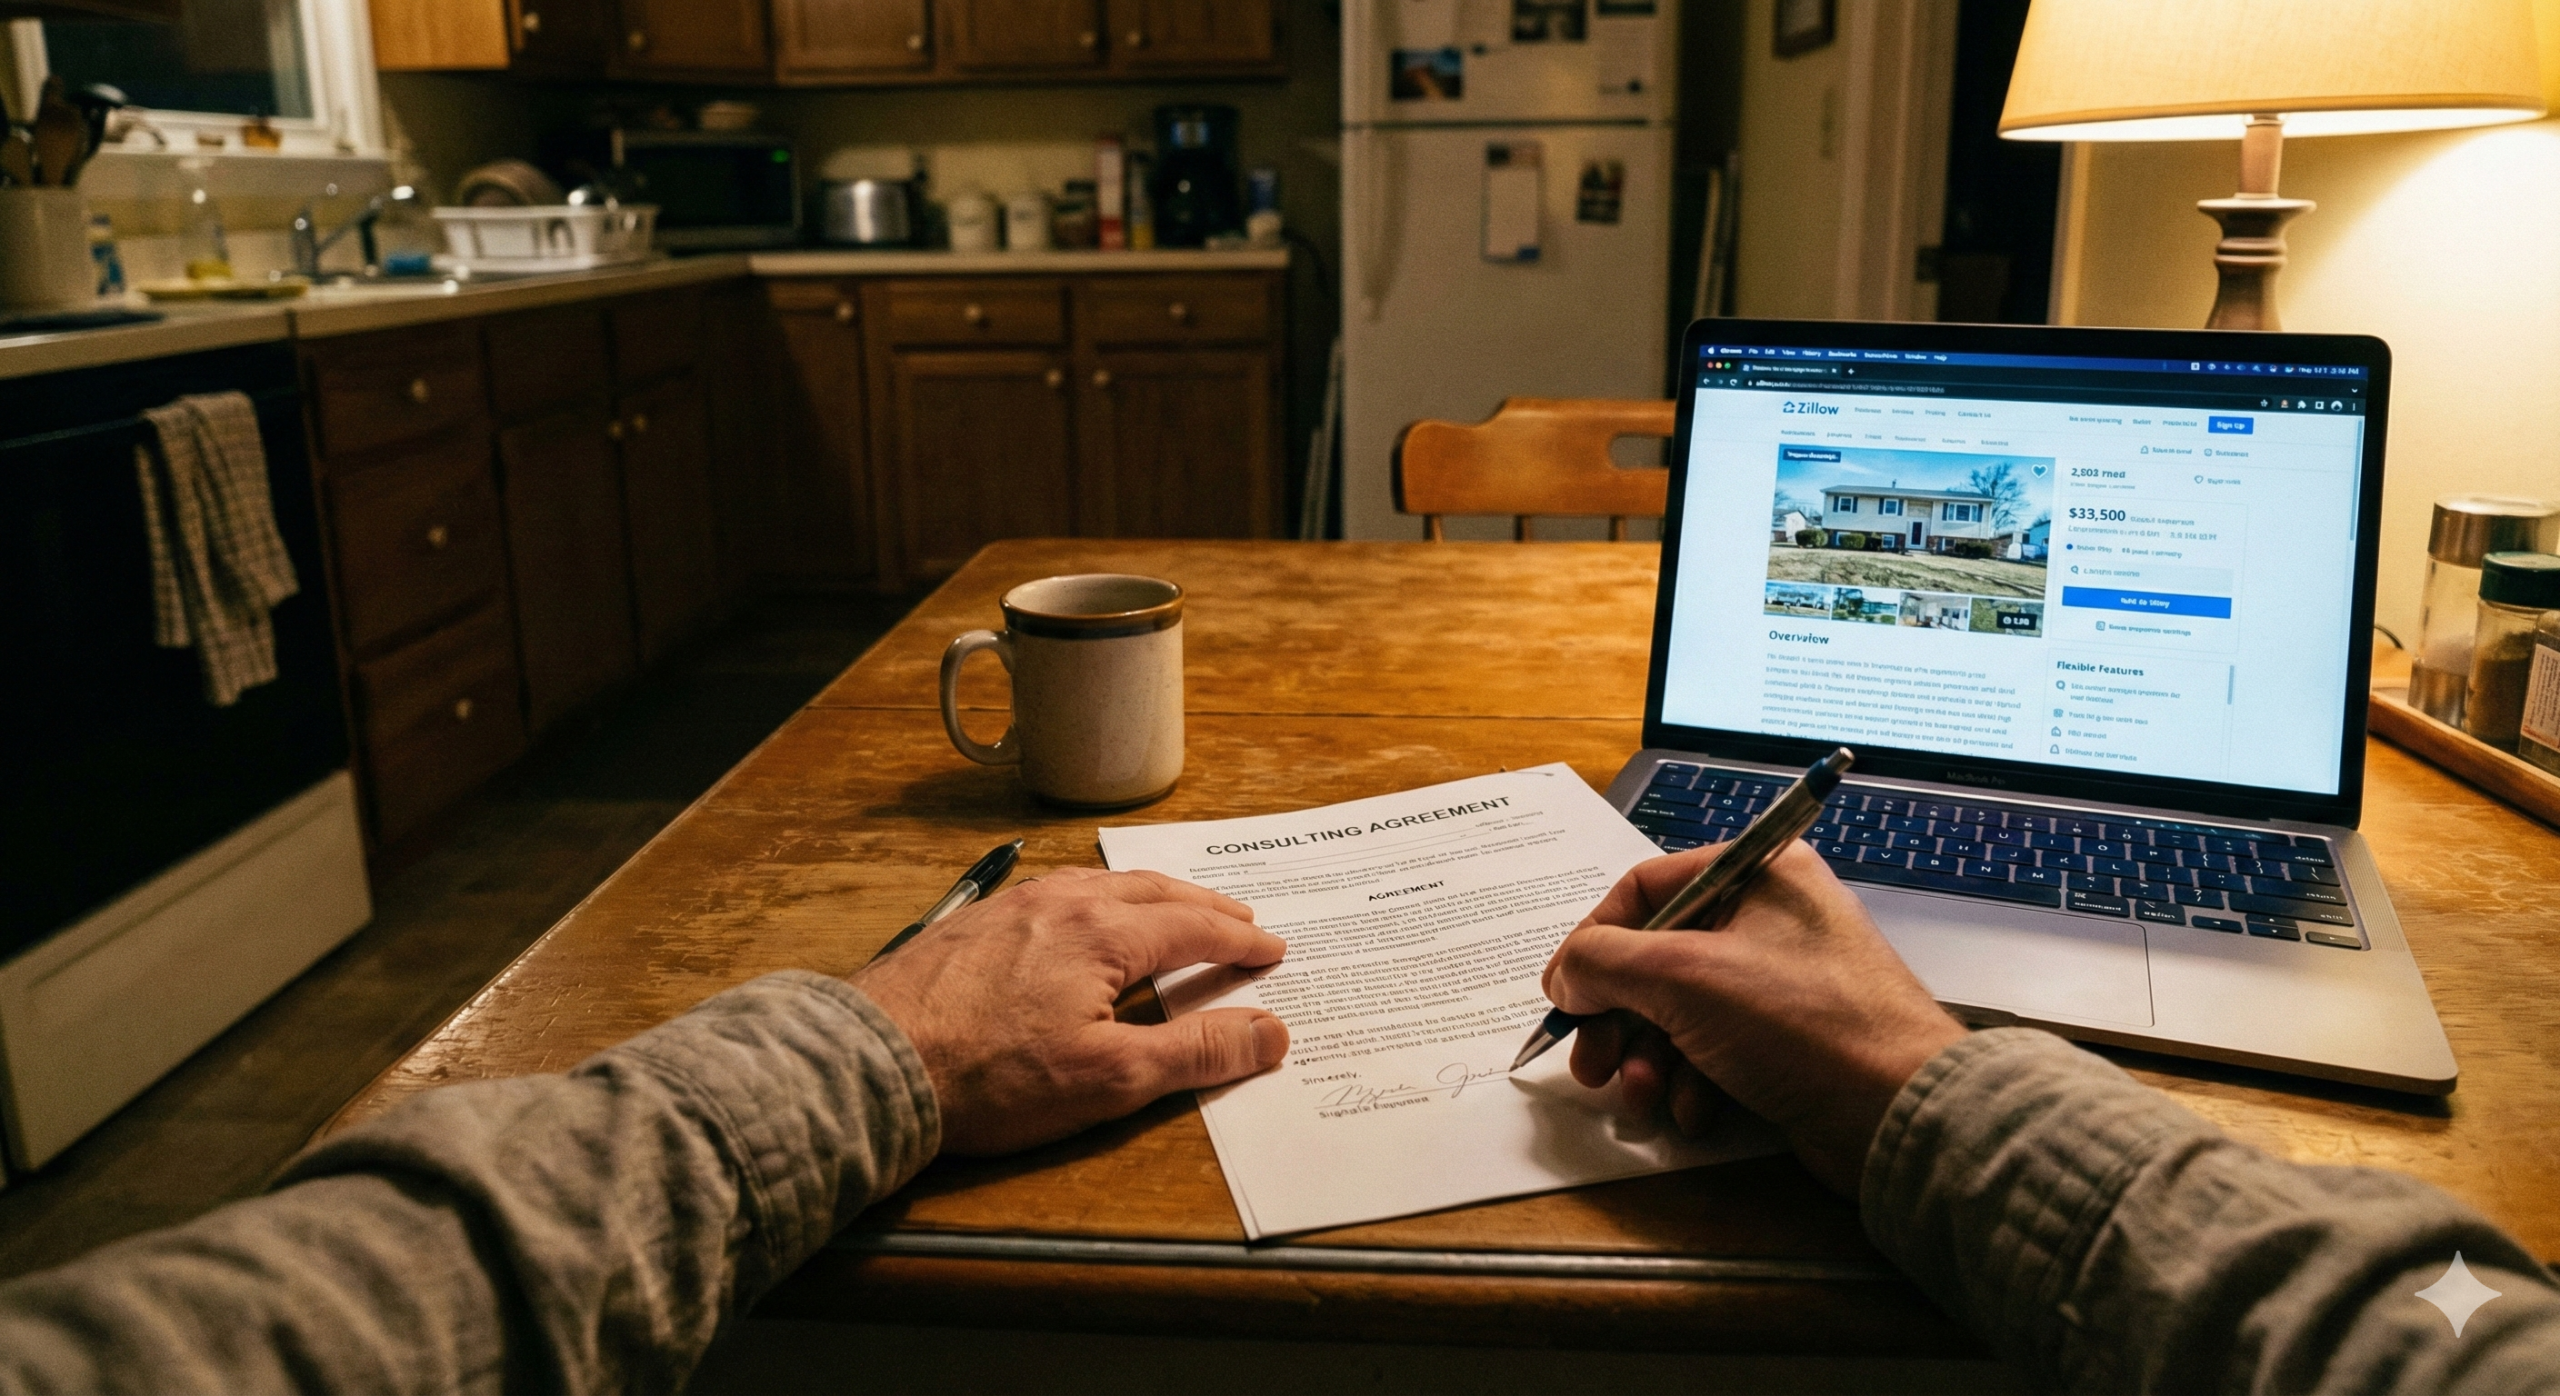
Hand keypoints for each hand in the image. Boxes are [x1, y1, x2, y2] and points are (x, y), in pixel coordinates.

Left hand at [850, 867, 1288, 1154]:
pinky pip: (1058, 893)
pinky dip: (1100, 900)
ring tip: (1173, 910)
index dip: (1240, 941)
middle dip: (1202, 905)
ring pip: (1101, 885)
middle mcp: (1062, 901)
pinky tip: (1088, 917)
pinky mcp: (974, 923)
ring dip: (1150, 897)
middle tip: (1239, 919)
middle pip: (1151, 891)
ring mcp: (1012, 906)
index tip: (1272, 949)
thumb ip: (1196, 1052)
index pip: (1194, 927)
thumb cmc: (991, 1077)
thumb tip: (1272, 1031)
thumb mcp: (1111, 1078)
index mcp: (1104, 931)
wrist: (873, 1064)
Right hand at [1542, 842, 1963, 1194]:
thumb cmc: (1803, 1023)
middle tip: (1589, 1063)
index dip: (1594, 942)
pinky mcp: (1790, 1041)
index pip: (1646, 889)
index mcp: (1758, 872)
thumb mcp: (1683, 977)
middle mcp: (1771, 919)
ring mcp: (1782, 982)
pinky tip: (1693, 1109)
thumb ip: (1605, 964)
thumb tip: (1565, 977)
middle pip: (1657, 959)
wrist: (1898, 1113)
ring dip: (1648, 1057)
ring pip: (1680, 1011)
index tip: (1563, 993)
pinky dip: (1692, 1080)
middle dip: (1617, 1017)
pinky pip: (1716, 1048)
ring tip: (1640, 1095)